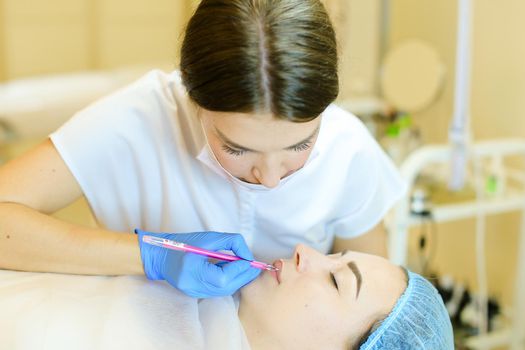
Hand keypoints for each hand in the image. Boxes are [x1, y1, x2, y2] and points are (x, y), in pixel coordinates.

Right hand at [135, 229, 260, 297]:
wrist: (161, 255)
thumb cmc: (183, 243)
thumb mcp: (209, 237)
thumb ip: (231, 243)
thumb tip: (248, 256)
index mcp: (192, 269)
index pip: (222, 277)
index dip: (239, 269)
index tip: (249, 260)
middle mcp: (192, 285)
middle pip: (225, 287)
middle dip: (243, 276)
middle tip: (254, 267)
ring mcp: (193, 292)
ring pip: (224, 291)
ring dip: (238, 280)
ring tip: (246, 268)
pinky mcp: (196, 294)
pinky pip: (217, 291)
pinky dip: (229, 282)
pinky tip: (233, 273)